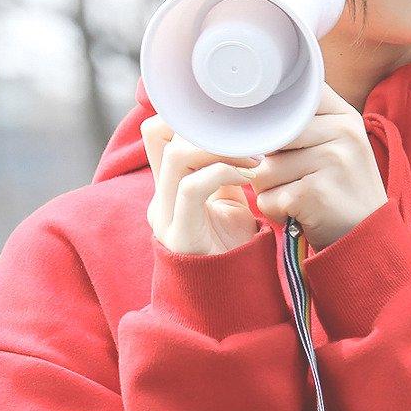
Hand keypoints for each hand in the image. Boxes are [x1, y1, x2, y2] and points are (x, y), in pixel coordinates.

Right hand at [141, 114, 264, 254]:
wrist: (233, 295)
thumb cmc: (234, 246)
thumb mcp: (228, 199)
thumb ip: (222, 169)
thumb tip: (239, 134)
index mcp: (167, 187)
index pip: (156, 133)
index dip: (185, 115)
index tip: (228, 119)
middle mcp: (158, 198)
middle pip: (159, 135)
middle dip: (208, 127)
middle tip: (247, 135)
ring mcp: (164, 216)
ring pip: (177, 156)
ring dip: (222, 148)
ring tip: (254, 157)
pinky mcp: (178, 234)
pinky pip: (193, 187)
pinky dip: (224, 173)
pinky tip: (250, 177)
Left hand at [243, 83, 387, 250]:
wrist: (370, 237)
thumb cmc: (342, 189)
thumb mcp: (339, 145)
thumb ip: (306, 123)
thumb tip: (253, 116)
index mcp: (344, 115)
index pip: (289, 101)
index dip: (273, 123)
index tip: (278, 141)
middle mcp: (342, 132)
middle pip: (269, 138)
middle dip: (268, 164)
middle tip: (293, 181)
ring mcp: (331, 161)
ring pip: (264, 170)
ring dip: (270, 191)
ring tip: (298, 198)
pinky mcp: (315, 192)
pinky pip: (268, 199)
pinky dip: (276, 212)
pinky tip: (299, 214)